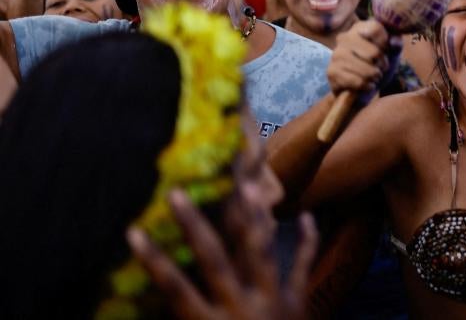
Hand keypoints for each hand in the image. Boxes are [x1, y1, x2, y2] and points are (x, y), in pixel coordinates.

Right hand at [128, 185, 316, 319]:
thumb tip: (138, 314)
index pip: (174, 289)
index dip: (153, 261)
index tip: (132, 231)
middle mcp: (240, 308)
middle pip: (213, 259)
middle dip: (194, 226)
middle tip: (176, 192)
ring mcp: (273, 301)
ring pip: (260, 252)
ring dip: (253, 217)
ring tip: (246, 184)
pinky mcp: (299, 302)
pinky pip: (303, 265)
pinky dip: (307, 240)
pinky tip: (307, 214)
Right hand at [327, 20, 390, 94]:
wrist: (360, 87)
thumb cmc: (376, 65)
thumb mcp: (391, 52)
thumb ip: (396, 44)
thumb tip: (394, 42)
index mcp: (359, 27)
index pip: (376, 29)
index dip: (385, 44)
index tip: (384, 51)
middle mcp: (344, 37)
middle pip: (373, 53)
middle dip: (382, 65)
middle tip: (380, 68)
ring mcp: (336, 54)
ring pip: (365, 69)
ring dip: (374, 77)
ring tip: (373, 77)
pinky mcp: (332, 72)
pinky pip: (357, 81)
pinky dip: (366, 86)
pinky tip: (366, 85)